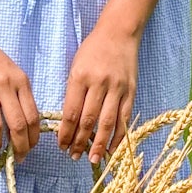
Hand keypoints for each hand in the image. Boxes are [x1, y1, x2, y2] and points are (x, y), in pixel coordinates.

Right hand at [0, 31, 40, 157]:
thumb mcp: (13, 73)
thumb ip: (19, 94)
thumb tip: (23, 126)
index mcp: (21, 81)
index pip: (33, 116)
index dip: (33, 138)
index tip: (30, 149)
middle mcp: (5, 85)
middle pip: (18, 125)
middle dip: (20, 147)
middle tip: (18, 157)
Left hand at [57, 22, 138, 161]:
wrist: (118, 33)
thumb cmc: (92, 50)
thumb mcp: (75, 66)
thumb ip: (73, 93)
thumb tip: (70, 123)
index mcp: (80, 77)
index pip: (71, 112)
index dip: (65, 133)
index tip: (61, 146)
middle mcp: (99, 83)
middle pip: (88, 120)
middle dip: (79, 142)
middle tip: (73, 156)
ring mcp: (117, 88)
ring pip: (107, 122)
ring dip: (99, 144)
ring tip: (93, 159)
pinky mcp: (131, 91)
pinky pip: (123, 118)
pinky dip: (118, 135)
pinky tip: (112, 148)